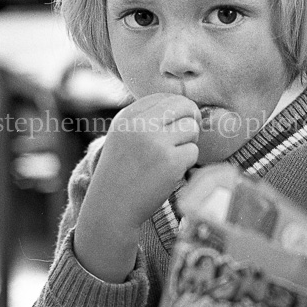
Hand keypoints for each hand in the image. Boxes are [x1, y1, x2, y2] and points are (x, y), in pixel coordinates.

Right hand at [74, 93, 200, 280]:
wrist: (112, 208)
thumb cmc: (122, 174)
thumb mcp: (123, 137)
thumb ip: (146, 119)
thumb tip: (185, 106)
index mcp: (128, 116)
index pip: (164, 97)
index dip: (178, 108)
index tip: (179, 122)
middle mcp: (140, 124)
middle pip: (184, 106)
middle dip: (191, 119)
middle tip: (188, 136)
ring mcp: (156, 142)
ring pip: (192, 129)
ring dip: (188, 144)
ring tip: (171, 159)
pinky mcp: (171, 161)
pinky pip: (194, 152)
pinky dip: (187, 163)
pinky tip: (170, 173)